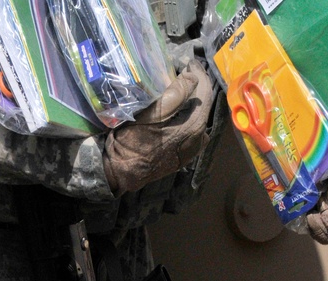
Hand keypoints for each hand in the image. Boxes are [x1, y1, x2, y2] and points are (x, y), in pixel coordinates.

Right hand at [103, 60, 214, 195]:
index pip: (206, 91)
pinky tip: (175, 112)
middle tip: (181, 72)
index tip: (188, 62)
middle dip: (194, 86)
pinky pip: (192, 129)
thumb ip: (175, 94)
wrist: (122, 172)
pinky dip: (187, 116)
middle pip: (203, 104)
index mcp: (195, 125)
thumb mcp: (151, 113)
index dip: (198, 72)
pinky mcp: (185, 156)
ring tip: (177, 90)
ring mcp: (194, 149)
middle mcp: (200, 138)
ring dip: (190, 101)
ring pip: (198, 116)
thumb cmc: (132, 141)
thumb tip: (193, 77)